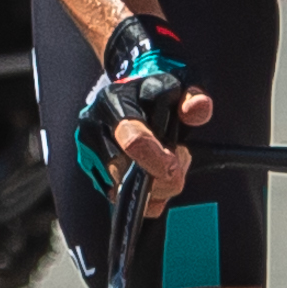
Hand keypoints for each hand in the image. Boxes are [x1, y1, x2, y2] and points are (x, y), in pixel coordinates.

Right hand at [75, 15, 206, 221]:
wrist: (128, 96)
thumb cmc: (155, 94)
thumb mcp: (178, 89)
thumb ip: (193, 98)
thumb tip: (197, 108)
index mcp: (115, 103)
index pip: (135, 141)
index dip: (158, 161)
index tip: (176, 167)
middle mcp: (94, 128)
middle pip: (127, 173)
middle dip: (160, 178)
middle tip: (179, 161)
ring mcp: (89, 152)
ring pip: (122, 190)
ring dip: (152, 188)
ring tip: (165, 164)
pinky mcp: (92, 172)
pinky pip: (119, 198)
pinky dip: (142, 197)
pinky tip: (155, 177)